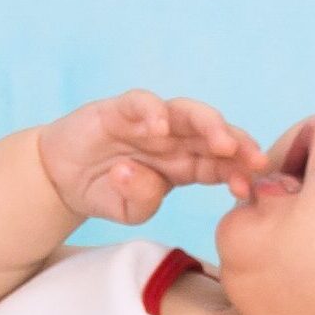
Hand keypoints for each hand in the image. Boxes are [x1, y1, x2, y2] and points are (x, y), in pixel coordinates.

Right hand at [37, 90, 269, 223]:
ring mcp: (150, 121)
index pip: (221, 164)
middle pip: (214, 134)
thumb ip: (143, 200)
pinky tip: (158, 128)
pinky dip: (152, 112)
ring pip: (188, 112)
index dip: (238, 172)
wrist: (60, 179)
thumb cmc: (104, 192)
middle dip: (239, 145)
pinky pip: (142, 103)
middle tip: (254, 160)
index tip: (248, 189)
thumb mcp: (128, 211)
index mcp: (186, 165)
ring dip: (210, 124)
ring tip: (222, 142)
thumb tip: (146, 176)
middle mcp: (175, 139)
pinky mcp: (121, 109)